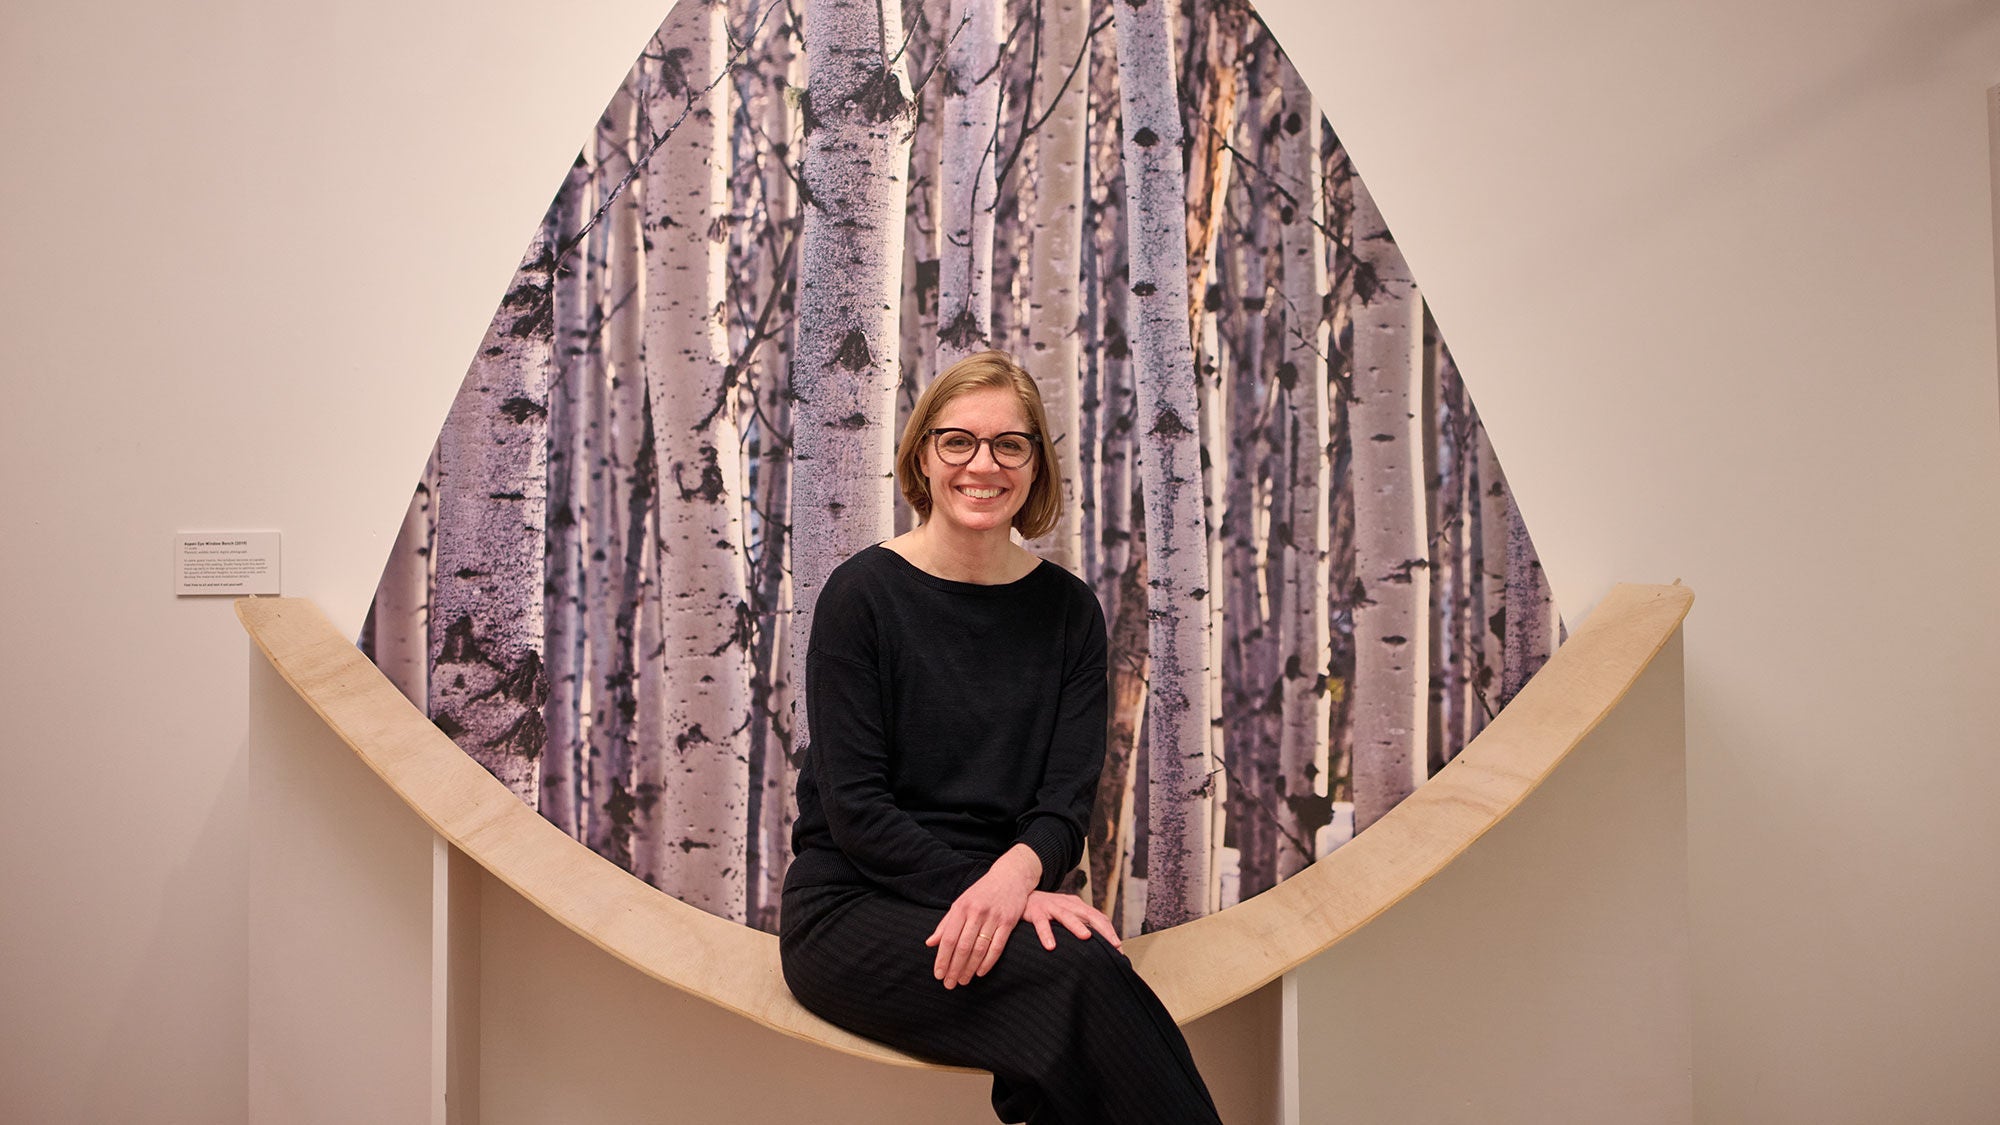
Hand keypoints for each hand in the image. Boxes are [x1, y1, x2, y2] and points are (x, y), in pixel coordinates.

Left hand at [926, 844, 1039, 987]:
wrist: (1009, 876)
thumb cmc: (981, 893)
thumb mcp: (961, 903)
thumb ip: (946, 924)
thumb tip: (930, 943)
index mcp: (961, 907)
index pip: (948, 938)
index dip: (942, 958)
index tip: (938, 974)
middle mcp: (976, 911)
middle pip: (963, 946)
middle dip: (954, 968)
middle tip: (949, 984)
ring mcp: (993, 916)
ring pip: (979, 948)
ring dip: (970, 968)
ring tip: (963, 981)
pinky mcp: (1008, 921)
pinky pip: (997, 946)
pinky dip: (988, 962)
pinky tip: (980, 972)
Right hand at [1021, 890, 1120, 952]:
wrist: (1022, 893)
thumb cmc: (1046, 909)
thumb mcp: (1066, 914)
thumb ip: (1080, 925)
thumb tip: (1098, 944)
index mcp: (1077, 906)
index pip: (1099, 917)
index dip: (1110, 931)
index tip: (1119, 948)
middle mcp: (1067, 904)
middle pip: (1089, 915)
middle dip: (1103, 930)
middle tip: (1114, 944)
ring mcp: (1052, 907)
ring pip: (1067, 916)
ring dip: (1077, 926)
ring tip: (1086, 937)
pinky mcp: (1036, 911)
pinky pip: (1042, 924)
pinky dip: (1047, 934)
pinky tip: (1051, 946)